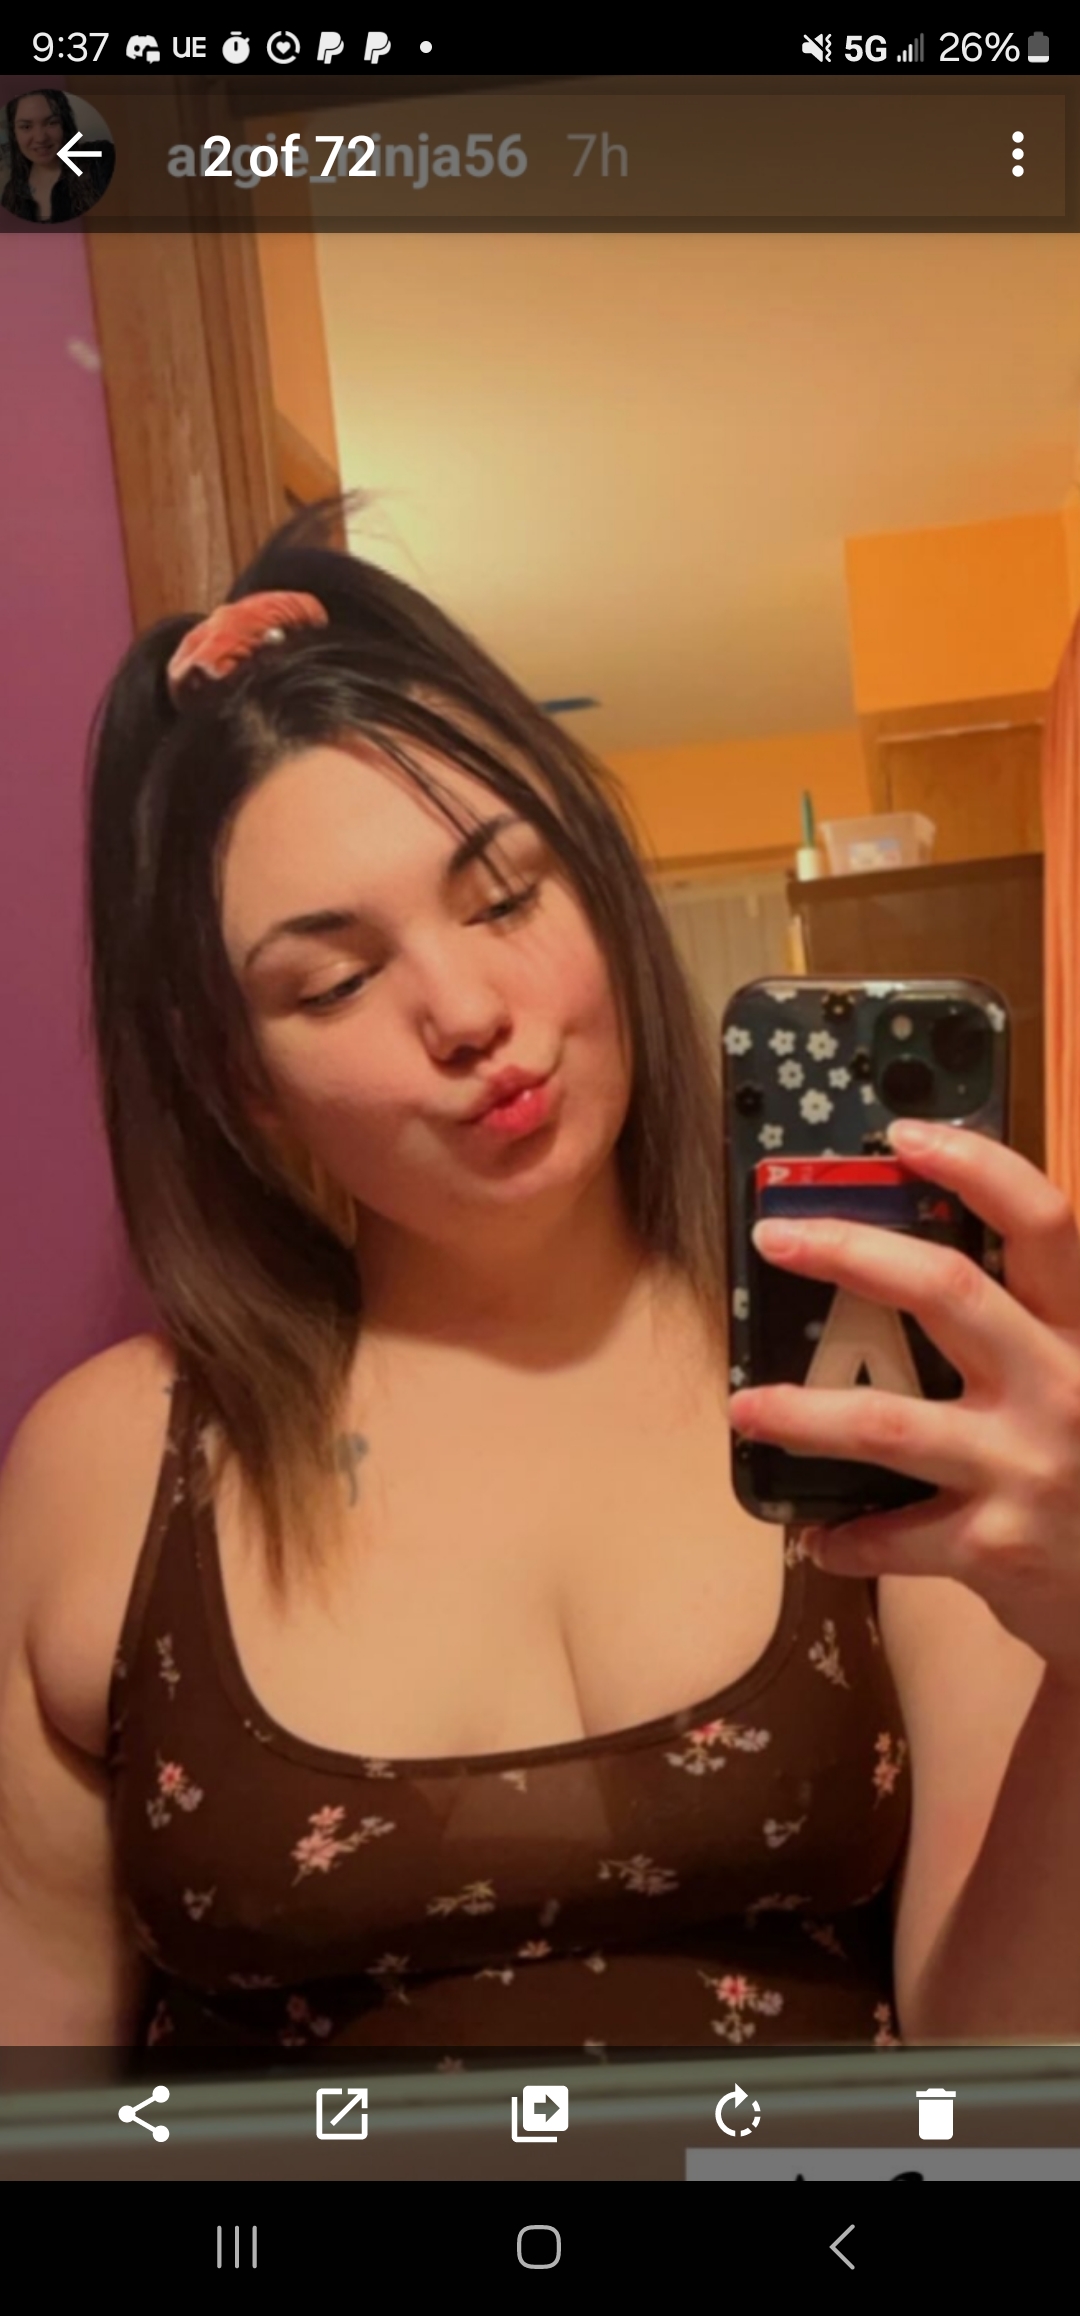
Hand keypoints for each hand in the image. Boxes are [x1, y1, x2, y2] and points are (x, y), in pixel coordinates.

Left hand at [727, 1119, 1079, 1684]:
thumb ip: (1025, 1330)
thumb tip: (908, 1268)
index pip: (1045, 1221)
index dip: (976, 1166)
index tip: (904, 1136)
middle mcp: (1064, 1386)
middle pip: (950, 1290)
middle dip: (850, 1254)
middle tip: (776, 1239)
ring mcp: (1029, 1467)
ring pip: (888, 1422)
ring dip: (802, 1413)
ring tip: (746, 1406)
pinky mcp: (996, 1546)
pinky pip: (891, 1534)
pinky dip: (844, 1536)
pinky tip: (816, 1534)